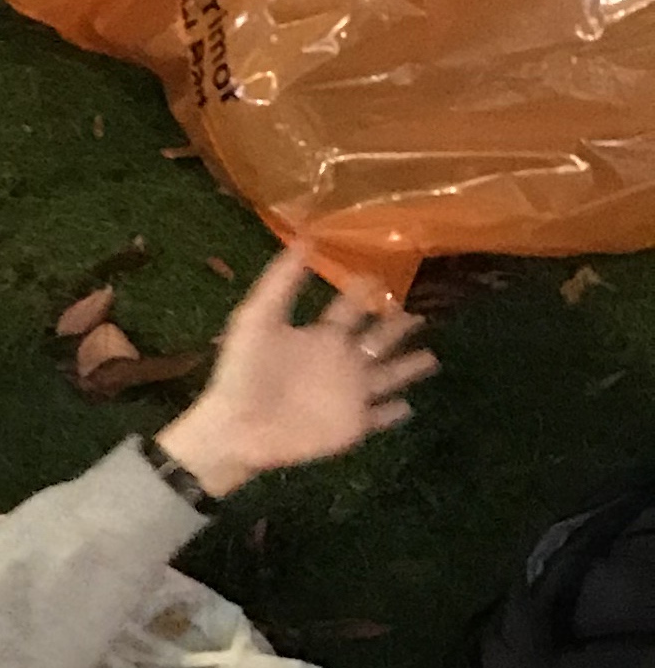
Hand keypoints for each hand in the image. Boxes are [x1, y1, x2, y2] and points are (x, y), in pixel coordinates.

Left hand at [155, 246, 437, 498]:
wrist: (235, 428)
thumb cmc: (242, 373)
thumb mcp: (257, 319)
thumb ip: (281, 282)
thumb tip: (304, 239)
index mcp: (321, 336)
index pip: (349, 308)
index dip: (363, 291)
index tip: (381, 273)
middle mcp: (340, 362)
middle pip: (377, 339)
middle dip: (398, 327)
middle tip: (420, 313)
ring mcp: (349, 394)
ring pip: (388, 376)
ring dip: (408, 367)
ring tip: (432, 357)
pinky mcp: (352, 425)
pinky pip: (378, 418)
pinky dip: (393, 413)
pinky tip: (409, 407)